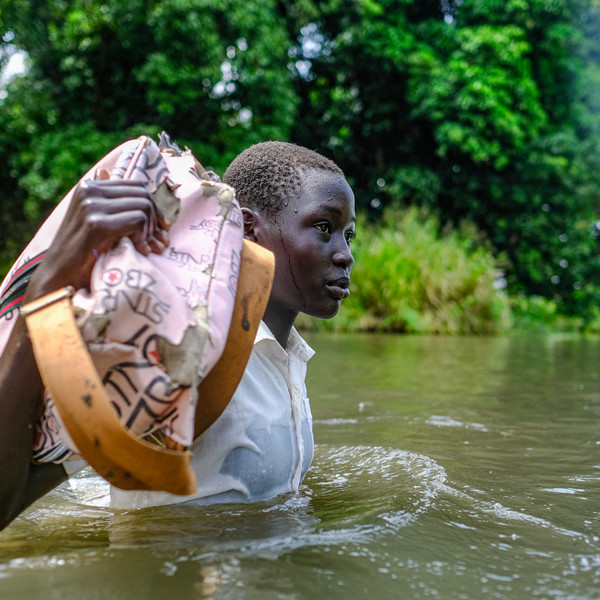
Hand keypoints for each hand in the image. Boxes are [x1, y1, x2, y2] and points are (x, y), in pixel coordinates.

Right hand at [25, 177, 169, 299]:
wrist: (58, 275)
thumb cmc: (80, 251)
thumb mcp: (92, 219)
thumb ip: (105, 200)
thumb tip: (106, 170)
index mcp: (89, 186)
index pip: (137, 186)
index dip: (154, 206)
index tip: (162, 226)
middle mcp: (89, 190)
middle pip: (143, 195)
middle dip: (156, 219)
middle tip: (160, 240)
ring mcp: (92, 205)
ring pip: (143, 207)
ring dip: (151, 230)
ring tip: (149, 247)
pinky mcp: (97, 224)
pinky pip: (137, 220)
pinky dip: (144, 237)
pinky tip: (140, 251)